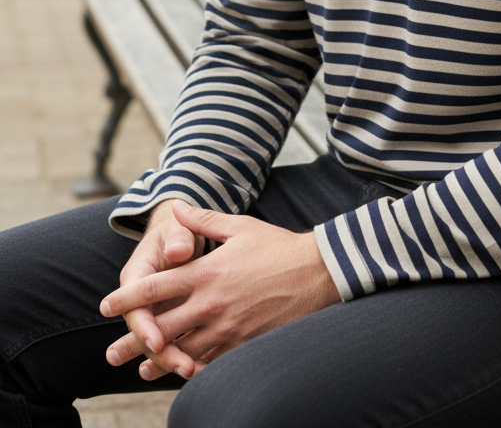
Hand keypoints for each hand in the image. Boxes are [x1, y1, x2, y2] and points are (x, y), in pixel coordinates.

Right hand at [101, 198, 205, 379]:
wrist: (181, 237)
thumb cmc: (179, 232)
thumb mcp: (177, 229)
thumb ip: (178, 238)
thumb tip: (178, 251)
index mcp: (138, 276)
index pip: (135, 307)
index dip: (144, 327)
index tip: (156, 342)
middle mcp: (143, 300)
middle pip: (147, 333)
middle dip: (162, 354)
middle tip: (182, 368)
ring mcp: (158, 313)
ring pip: (162, 343)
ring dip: (175, 360)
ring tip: (194, 373)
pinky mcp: (174, 321)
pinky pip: (178, 342)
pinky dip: (190, 355)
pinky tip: (204, 370)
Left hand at [101, 199, 339, 379]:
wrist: (317, 271)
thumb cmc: (277, 246)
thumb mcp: (240, 227)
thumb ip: (204, 220)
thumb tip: (178, 206)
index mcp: (207, 272)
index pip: (156, 287)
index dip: (128, 298)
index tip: (106, 306)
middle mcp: (212, 302)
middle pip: (162, 327)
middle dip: (133, 341)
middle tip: (111, 354)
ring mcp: (228, 326)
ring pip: (184, 350)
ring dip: (160, 361)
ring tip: (142, 370)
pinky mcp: (245, 342)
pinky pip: (213, 361)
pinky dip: (195, 367)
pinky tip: (184, 373)